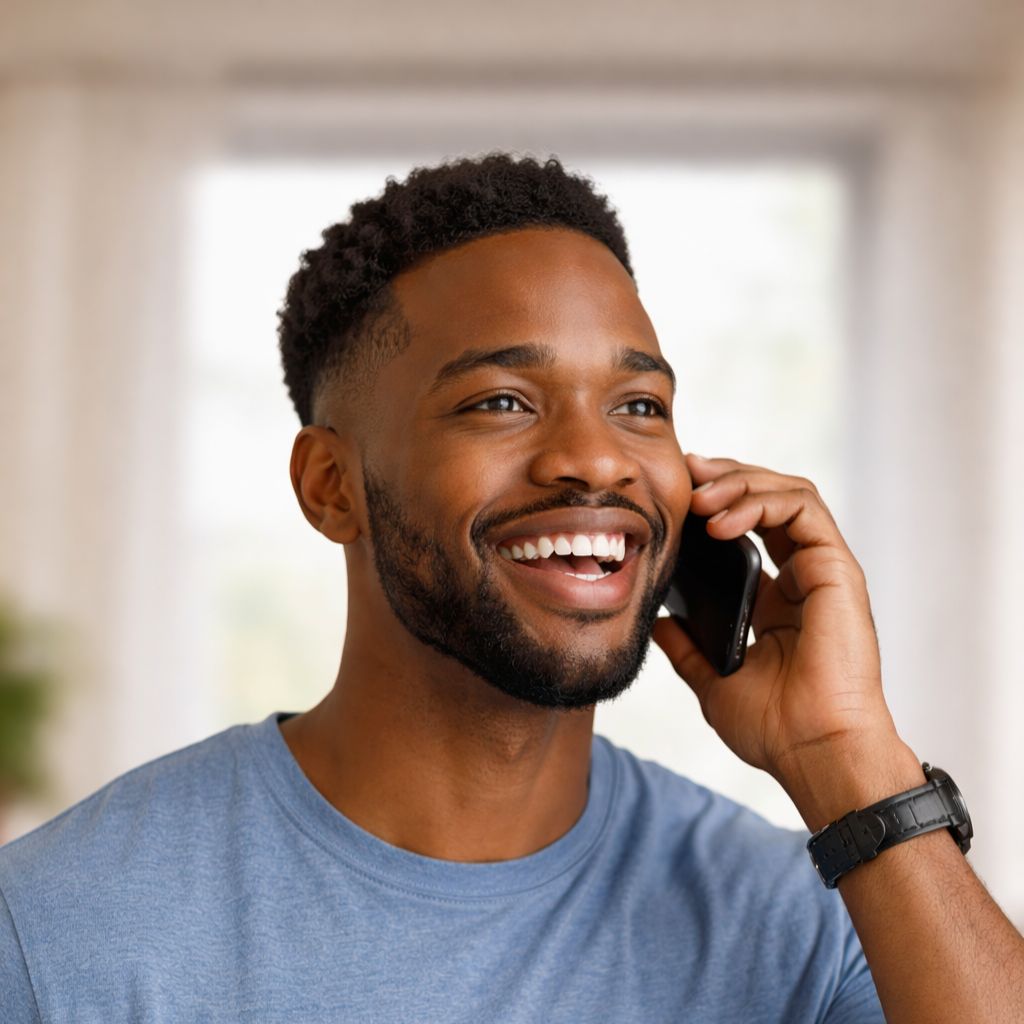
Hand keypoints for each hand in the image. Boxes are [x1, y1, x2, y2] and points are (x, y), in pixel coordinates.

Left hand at [652, 454, 922, 829]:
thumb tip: (658, 623)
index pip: (748, 527)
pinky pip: (804, 509)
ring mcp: (822, 571)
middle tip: (686, 474)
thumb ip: (686, 648)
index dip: (715, 501)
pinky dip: (763, 501)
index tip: (676, 491)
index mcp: (775, 599)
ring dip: (740, 484)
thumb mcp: (712, 680)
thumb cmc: (774, 728)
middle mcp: (801, 578)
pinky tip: (724, 520)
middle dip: (725, 478)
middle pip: (768, 499)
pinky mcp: (837, 569)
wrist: (812, 752)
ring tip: (700, 498)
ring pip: (788, 493)